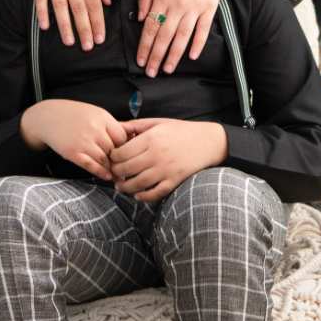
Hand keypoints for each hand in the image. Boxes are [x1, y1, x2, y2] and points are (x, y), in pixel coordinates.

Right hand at [21, 99, 127, 181]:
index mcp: (102, 118)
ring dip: (111, 169)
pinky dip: (100, 172)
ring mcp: (83, 141)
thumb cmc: (73, 115)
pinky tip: (105, 176)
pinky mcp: (73, 153)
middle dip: (120, 160)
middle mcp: (94, 129)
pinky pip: (91, 165)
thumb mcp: (95, 113)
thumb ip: (110, 125)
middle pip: (115, 149)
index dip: (127, 147)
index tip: (129, 154)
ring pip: (104, 160)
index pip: (123, 136)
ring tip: (117, 174)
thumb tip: (130, 137)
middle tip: (126, 168)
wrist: (48, 117)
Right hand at [30, 0, 109, 48]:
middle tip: (88, 47)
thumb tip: (108, 2)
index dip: (97, 22)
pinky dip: (42, 12)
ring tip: (69, 42)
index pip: (93, 3)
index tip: (100, 38)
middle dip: (84, 28)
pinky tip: (45, 27)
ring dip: (65, 25)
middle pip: (78, 7)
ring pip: (59, 5)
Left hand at [111, 117, 226, 201]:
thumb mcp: (158, 123)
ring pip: (137, 183)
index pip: (121, 153)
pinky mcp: (174, 181)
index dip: (112, 158)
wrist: (208, 141)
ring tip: (120, 186)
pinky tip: (137, 194)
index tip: (111, 159)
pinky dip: (143, 196)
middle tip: (113, 174)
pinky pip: (154, 193)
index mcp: (151, 138)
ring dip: (125, 187)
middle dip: (116, 173)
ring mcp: (166, 169)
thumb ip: (136, 126)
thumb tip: (116, 128)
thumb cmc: (182, 131)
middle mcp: (156, 155)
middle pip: (126, 169)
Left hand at [135, 0, 224, 74]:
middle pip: (164, 36)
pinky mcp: (209, 8)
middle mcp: (177, 6)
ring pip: (182, 36)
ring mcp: (194, 8)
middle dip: (156, 56)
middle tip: (151, 72)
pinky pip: (203, 30)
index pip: (150, 27)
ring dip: (174, 55)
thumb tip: (139, 18)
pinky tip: (191, 56)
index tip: (140, 60)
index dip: (144, 46)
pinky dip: (197, 44)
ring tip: (167, 69)